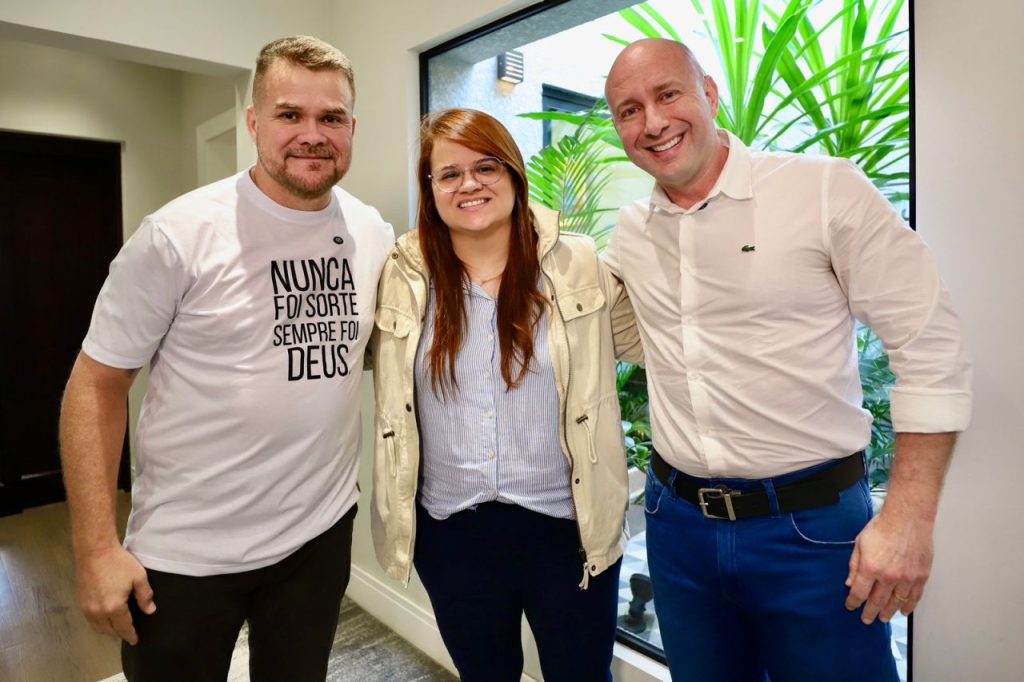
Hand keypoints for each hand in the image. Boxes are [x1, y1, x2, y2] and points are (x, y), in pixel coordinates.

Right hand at [76, 545, 155, 644]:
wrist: (95, 551)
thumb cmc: (119, 562)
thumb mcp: (138, 577)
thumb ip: (145, 596)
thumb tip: (150, 610)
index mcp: (114, 607)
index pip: (124, 628)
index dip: (130, 635)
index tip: (135, 640)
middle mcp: (98, 612)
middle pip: (109, 631)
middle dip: (119, 634)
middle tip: (128, 633)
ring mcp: (87, 608)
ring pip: (98, 627)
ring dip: (108, 630)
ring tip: (118, 628)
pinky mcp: (81, 602)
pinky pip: (90, 620)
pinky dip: (99, 623)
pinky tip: (106, 618)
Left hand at [844, 508, 932, 624]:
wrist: (908, 518)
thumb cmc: (883, 527)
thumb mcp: (860, 543)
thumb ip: (854, 565)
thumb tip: (849, 582)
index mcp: (870, 568)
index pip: (859, 592)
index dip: (853, 602)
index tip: (851, 606)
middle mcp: (888, 576)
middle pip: (878, 601)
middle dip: (870, 612)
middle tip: (867, 619)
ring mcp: (907, 578)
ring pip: (896, 602)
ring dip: (889, 612)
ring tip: (883, 618)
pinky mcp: (921, 576)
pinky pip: (915, 596)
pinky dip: (909, 606)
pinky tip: (903, 611)